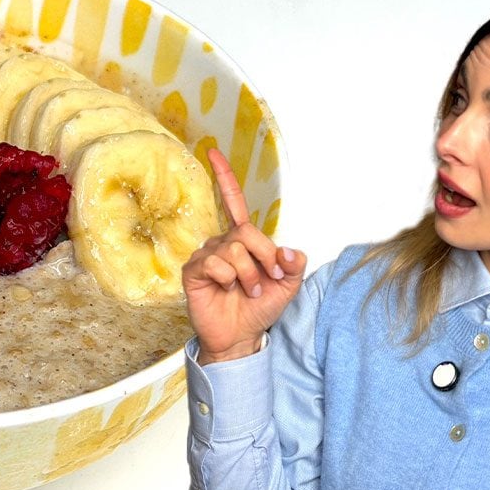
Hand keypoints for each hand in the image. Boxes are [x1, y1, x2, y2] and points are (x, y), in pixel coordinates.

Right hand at [183, 148, 306, 364]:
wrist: (241, 337)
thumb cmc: (259, 309)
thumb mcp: (288, 285)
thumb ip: (295, 264)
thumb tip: (288, 250)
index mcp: (243, 240)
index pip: (232, 202)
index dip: (225, 177)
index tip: (213, 153)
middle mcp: (222, 243)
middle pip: (247, 232)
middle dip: (265, 256)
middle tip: (270, 278)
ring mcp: (207, 256)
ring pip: (234, 250)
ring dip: (249, 274)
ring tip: (249, 290)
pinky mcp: (195, 271)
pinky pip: (215, 263)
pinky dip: (228, 277)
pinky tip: (227, 288)